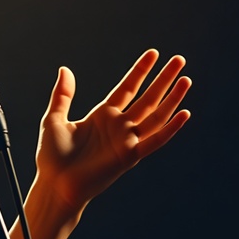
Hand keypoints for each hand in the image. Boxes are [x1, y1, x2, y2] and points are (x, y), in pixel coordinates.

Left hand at [34, 49, 190, 215]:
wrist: (54, 184)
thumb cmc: (52, 156)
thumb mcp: (54, 118)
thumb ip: (63, 95)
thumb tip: (65, 69)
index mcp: (102, 115)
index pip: (127, 88)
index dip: (140, 71)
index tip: (153, 54)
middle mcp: (118, 126)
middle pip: (147, 97)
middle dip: (163, 79)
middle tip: (179, 60)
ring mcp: (126, 141)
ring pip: (156, 115)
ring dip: (172, 98)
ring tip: (185, 79)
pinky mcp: (129, 157)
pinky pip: (155, 141)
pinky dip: (170, 128)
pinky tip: (184, 113)